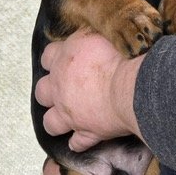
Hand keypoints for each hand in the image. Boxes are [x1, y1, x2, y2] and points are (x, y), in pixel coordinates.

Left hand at [35, 29, 144, 151]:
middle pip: (42, 91)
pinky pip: (77, 143)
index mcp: (64, 57)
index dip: (55, 59)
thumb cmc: (123, 57)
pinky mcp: (85, 132)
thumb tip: (96, 31)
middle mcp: (60, 86)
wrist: (133, 87)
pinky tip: (84, 140)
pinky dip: (79, 142)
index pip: (48, 56)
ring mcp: (69, 112)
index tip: (65, 60)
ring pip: (50, 121)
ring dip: (57, 120)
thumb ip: (93, 35)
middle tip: (64, 90)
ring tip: (67, 119)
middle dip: (50, 91)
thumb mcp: (104, 34)